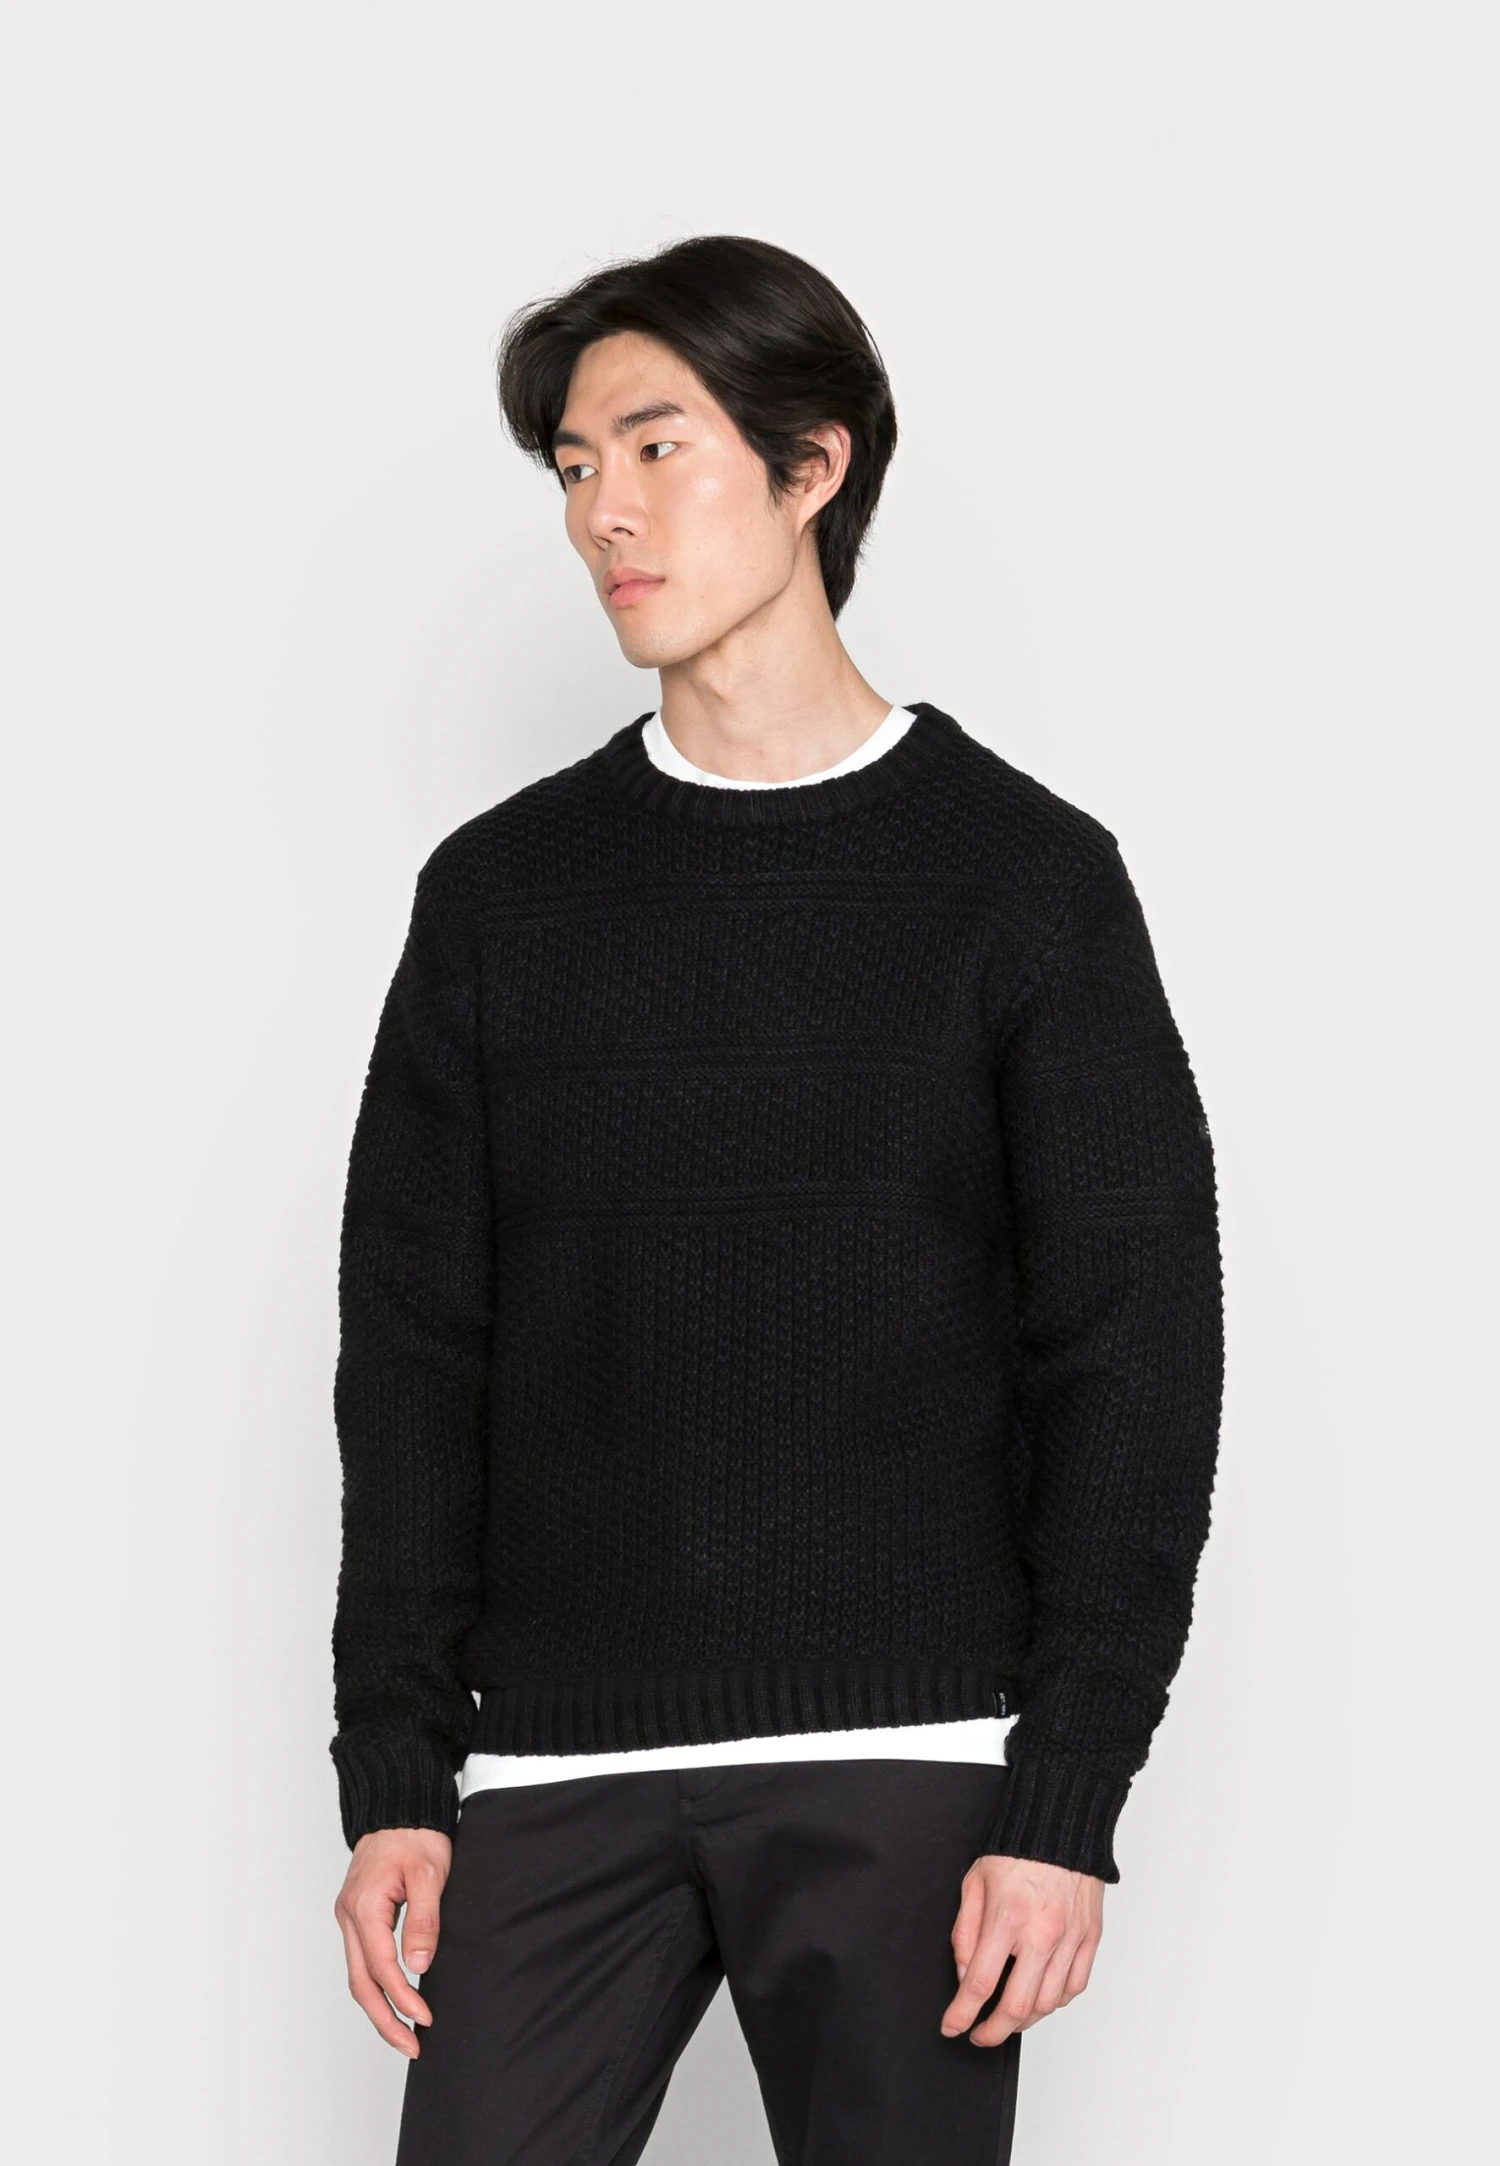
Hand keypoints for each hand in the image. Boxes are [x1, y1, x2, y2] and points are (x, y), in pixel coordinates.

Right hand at [334, 1827, 452, 2055]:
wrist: (398, 1808)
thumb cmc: (415, 1834)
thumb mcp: (429, 1874)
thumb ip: (423, 1920)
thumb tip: (418, 1967)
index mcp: (364, 1906)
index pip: (381, 1968)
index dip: (403, 1998)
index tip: (425, 2020)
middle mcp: (349, 1915)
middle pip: (360, 1983)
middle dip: (385, 2020)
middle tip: (411, 2046)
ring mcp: (349, 1916)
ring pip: (358, 1975)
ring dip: (379, 2008)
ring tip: (404, 2034)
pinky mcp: (357, 1915)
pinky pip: (362, 1960)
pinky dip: (376, 1985)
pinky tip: (394, 1999)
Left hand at [940, 1853, 1103, 2046]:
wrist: (1061, 1824)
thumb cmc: (1016, 1851)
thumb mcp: (974, 1882)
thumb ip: (966, 1932)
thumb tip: (966, 1974)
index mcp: (1007, 1917)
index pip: (980, 1983)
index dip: (961, 2014)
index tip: (952, 2027)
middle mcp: (1042, 1933)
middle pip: (1017, 2007)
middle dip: (993, 2032)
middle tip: (979, 2035)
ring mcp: (1070, 1938)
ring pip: (1048, 2004)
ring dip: (1024, 2021)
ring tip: (1007, 2019)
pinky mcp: (1090, 1938)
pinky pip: (1074, 1987)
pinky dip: (1055, 2003)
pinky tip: (1040, 1998)